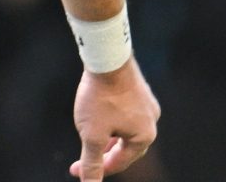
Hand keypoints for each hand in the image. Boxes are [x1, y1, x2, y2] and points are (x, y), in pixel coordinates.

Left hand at [71, 60, 159, 180]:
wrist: (107, 56)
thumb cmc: (100, 97)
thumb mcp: (92, 135)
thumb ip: (91, 163)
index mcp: (144, 137)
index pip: (120, 162)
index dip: (96, 170)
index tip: (75, 170)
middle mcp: (151, 121)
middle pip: (126, 148)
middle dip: (104, 155)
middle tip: (83, 161)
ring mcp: (147, 104)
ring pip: (125, 130)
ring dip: (108, 139)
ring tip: (90, 141)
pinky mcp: (139, 90)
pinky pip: (126, 114)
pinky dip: (112, 122)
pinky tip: (100, 118)